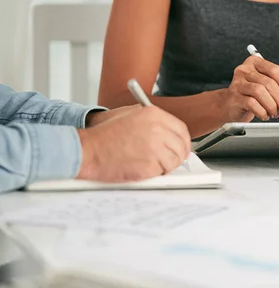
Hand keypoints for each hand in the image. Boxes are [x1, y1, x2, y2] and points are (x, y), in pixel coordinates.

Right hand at [77, 105, 191, 181]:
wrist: (87, 150)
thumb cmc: (103, 135)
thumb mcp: (128, 114)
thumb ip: (151, 119)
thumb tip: (167, 130)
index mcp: (154, 115)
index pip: (181, 129)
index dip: (183, 141)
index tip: (181, 147)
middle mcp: (158, 129)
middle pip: (181, 146)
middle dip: (178, 155)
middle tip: (170, 160)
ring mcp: (155, 147)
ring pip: (174, 160)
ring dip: (167, 165)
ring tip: (152, 164)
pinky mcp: (150, 164)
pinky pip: (164, 171)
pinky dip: (157, 173)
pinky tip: (145, 169)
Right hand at [222, 56, 278, 121]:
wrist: (232, 105)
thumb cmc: (253, 95)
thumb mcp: (271, 88)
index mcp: (256, 63)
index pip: (275, 70)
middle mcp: (245, 69)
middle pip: (269, 82)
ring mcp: (237, 82)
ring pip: (260, 92)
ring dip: (272, 106)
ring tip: (274, 113)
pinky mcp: (233, 96)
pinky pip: (251, 103)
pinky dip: (262, 112)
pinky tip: (264, 115)